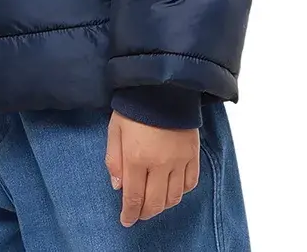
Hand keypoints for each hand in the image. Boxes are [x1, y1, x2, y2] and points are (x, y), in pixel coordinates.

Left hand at [106, 110, 199, 226]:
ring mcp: (179, 160)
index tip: (126, 220)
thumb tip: (118, 186)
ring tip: (154, 203)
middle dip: (145, 212)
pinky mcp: (193, 154)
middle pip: (155, 202)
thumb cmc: (133, 106)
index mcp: (137, 157)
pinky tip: (173, 189)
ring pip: (174, 197)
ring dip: (163, 206)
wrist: (161, 87)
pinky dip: (181, 192)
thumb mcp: (114, 130)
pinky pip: (190, 183)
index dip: (130, 213)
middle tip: (139, 214)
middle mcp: (160, 163)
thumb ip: (114, 159)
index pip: (134, 196)